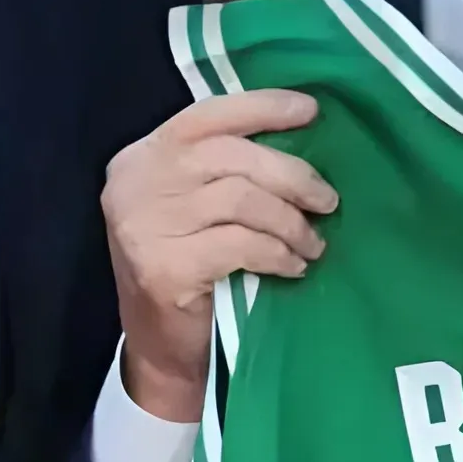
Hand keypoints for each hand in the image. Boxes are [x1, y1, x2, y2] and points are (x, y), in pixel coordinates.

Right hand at [104, 91, 338, 420]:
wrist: (163, 353)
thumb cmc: (192, 271)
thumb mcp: (194, 207)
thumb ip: (226, 169)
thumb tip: (301, 135)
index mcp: (142, 158)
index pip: (207, 115)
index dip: (262, 107)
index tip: (311, 111)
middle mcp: (135, 184)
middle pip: (232, 155)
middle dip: (292, 175)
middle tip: (327, 200)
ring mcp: (143, 226)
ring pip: (243, 199)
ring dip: (291, 221)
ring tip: (312, 243)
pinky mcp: (163, 267)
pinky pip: (243, 243)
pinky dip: (278, 252)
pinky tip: (293, 266)